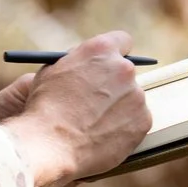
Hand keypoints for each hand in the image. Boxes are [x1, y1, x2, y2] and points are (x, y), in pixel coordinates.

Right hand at [1, 32, 151, 186]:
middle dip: (113, 84)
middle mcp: (124, 69)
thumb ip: (76, 62)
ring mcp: (137, 96)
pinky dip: (123, 127)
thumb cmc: (44, 108)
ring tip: (92, 124)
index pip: (121, 41)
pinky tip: (102, 135)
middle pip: (125, 72)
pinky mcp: (143, 120)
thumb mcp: (51, 71)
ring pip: (131, 98)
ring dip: (118, 107)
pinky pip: (136, 120)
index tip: (109, 65)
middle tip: (98, 100)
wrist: (50, 145)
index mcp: (101, 50)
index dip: (114, 54)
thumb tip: (86, 64)